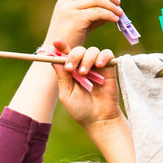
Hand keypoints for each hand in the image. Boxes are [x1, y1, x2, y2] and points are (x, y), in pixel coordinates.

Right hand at [43, 0, 122, 49]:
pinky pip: (97, 12)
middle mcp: (66, 2)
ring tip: (119, 14)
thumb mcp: (80, 24)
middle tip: (118, 3)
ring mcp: (69, 9)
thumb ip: (93, 14)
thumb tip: (111, 8)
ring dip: (111, 5)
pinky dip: (108, 14)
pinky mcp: (75, 18)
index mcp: (65, 0)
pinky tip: (115, 20)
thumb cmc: (68, 42)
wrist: (55, 56)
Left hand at [53, 41, 135, 162]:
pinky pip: (107, 54)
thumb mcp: (67, 94)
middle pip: (78, 50)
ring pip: (92, 50)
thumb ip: (62, 77)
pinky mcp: (109, 68)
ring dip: (86, 59)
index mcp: (71, 72)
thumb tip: (53, 59)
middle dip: (73, 55)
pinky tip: (99, 66)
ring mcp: (96, 66)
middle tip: (71, 68)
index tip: (55, 43)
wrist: (99, 119)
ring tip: (85, 73)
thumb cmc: (81, 110)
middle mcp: (83, 66)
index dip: (60, 47)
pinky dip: (103, 56)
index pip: (65, 55)